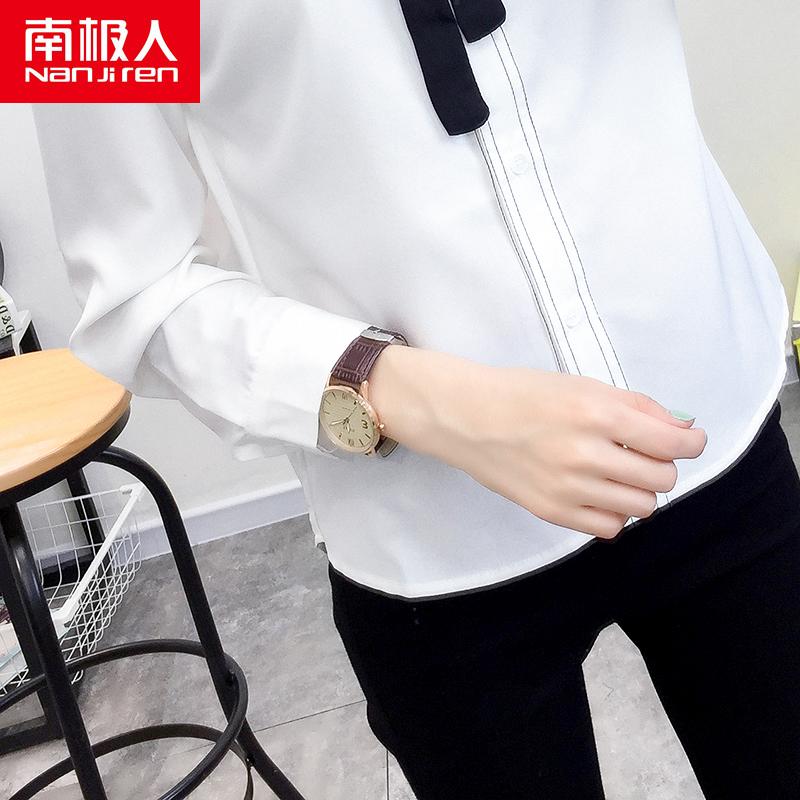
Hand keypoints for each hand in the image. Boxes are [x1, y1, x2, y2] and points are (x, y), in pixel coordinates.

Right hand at [368, 345, 706, 538]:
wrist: (466, 418)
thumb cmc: (523, 394)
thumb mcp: (582, 385)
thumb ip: (637, 407)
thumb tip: (682, 430)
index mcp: (596, 413)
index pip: (671, 443)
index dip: (691, 443)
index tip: (689, 441)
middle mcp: (585, 454)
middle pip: (662, 479)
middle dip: (663, 466)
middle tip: (645, 454)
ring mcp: (567, 488)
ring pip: (641, 507)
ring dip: (640, 490)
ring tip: (619, 473)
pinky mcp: (551, 512)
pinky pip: (610, 527)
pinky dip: (615, 512)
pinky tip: (599, 492)